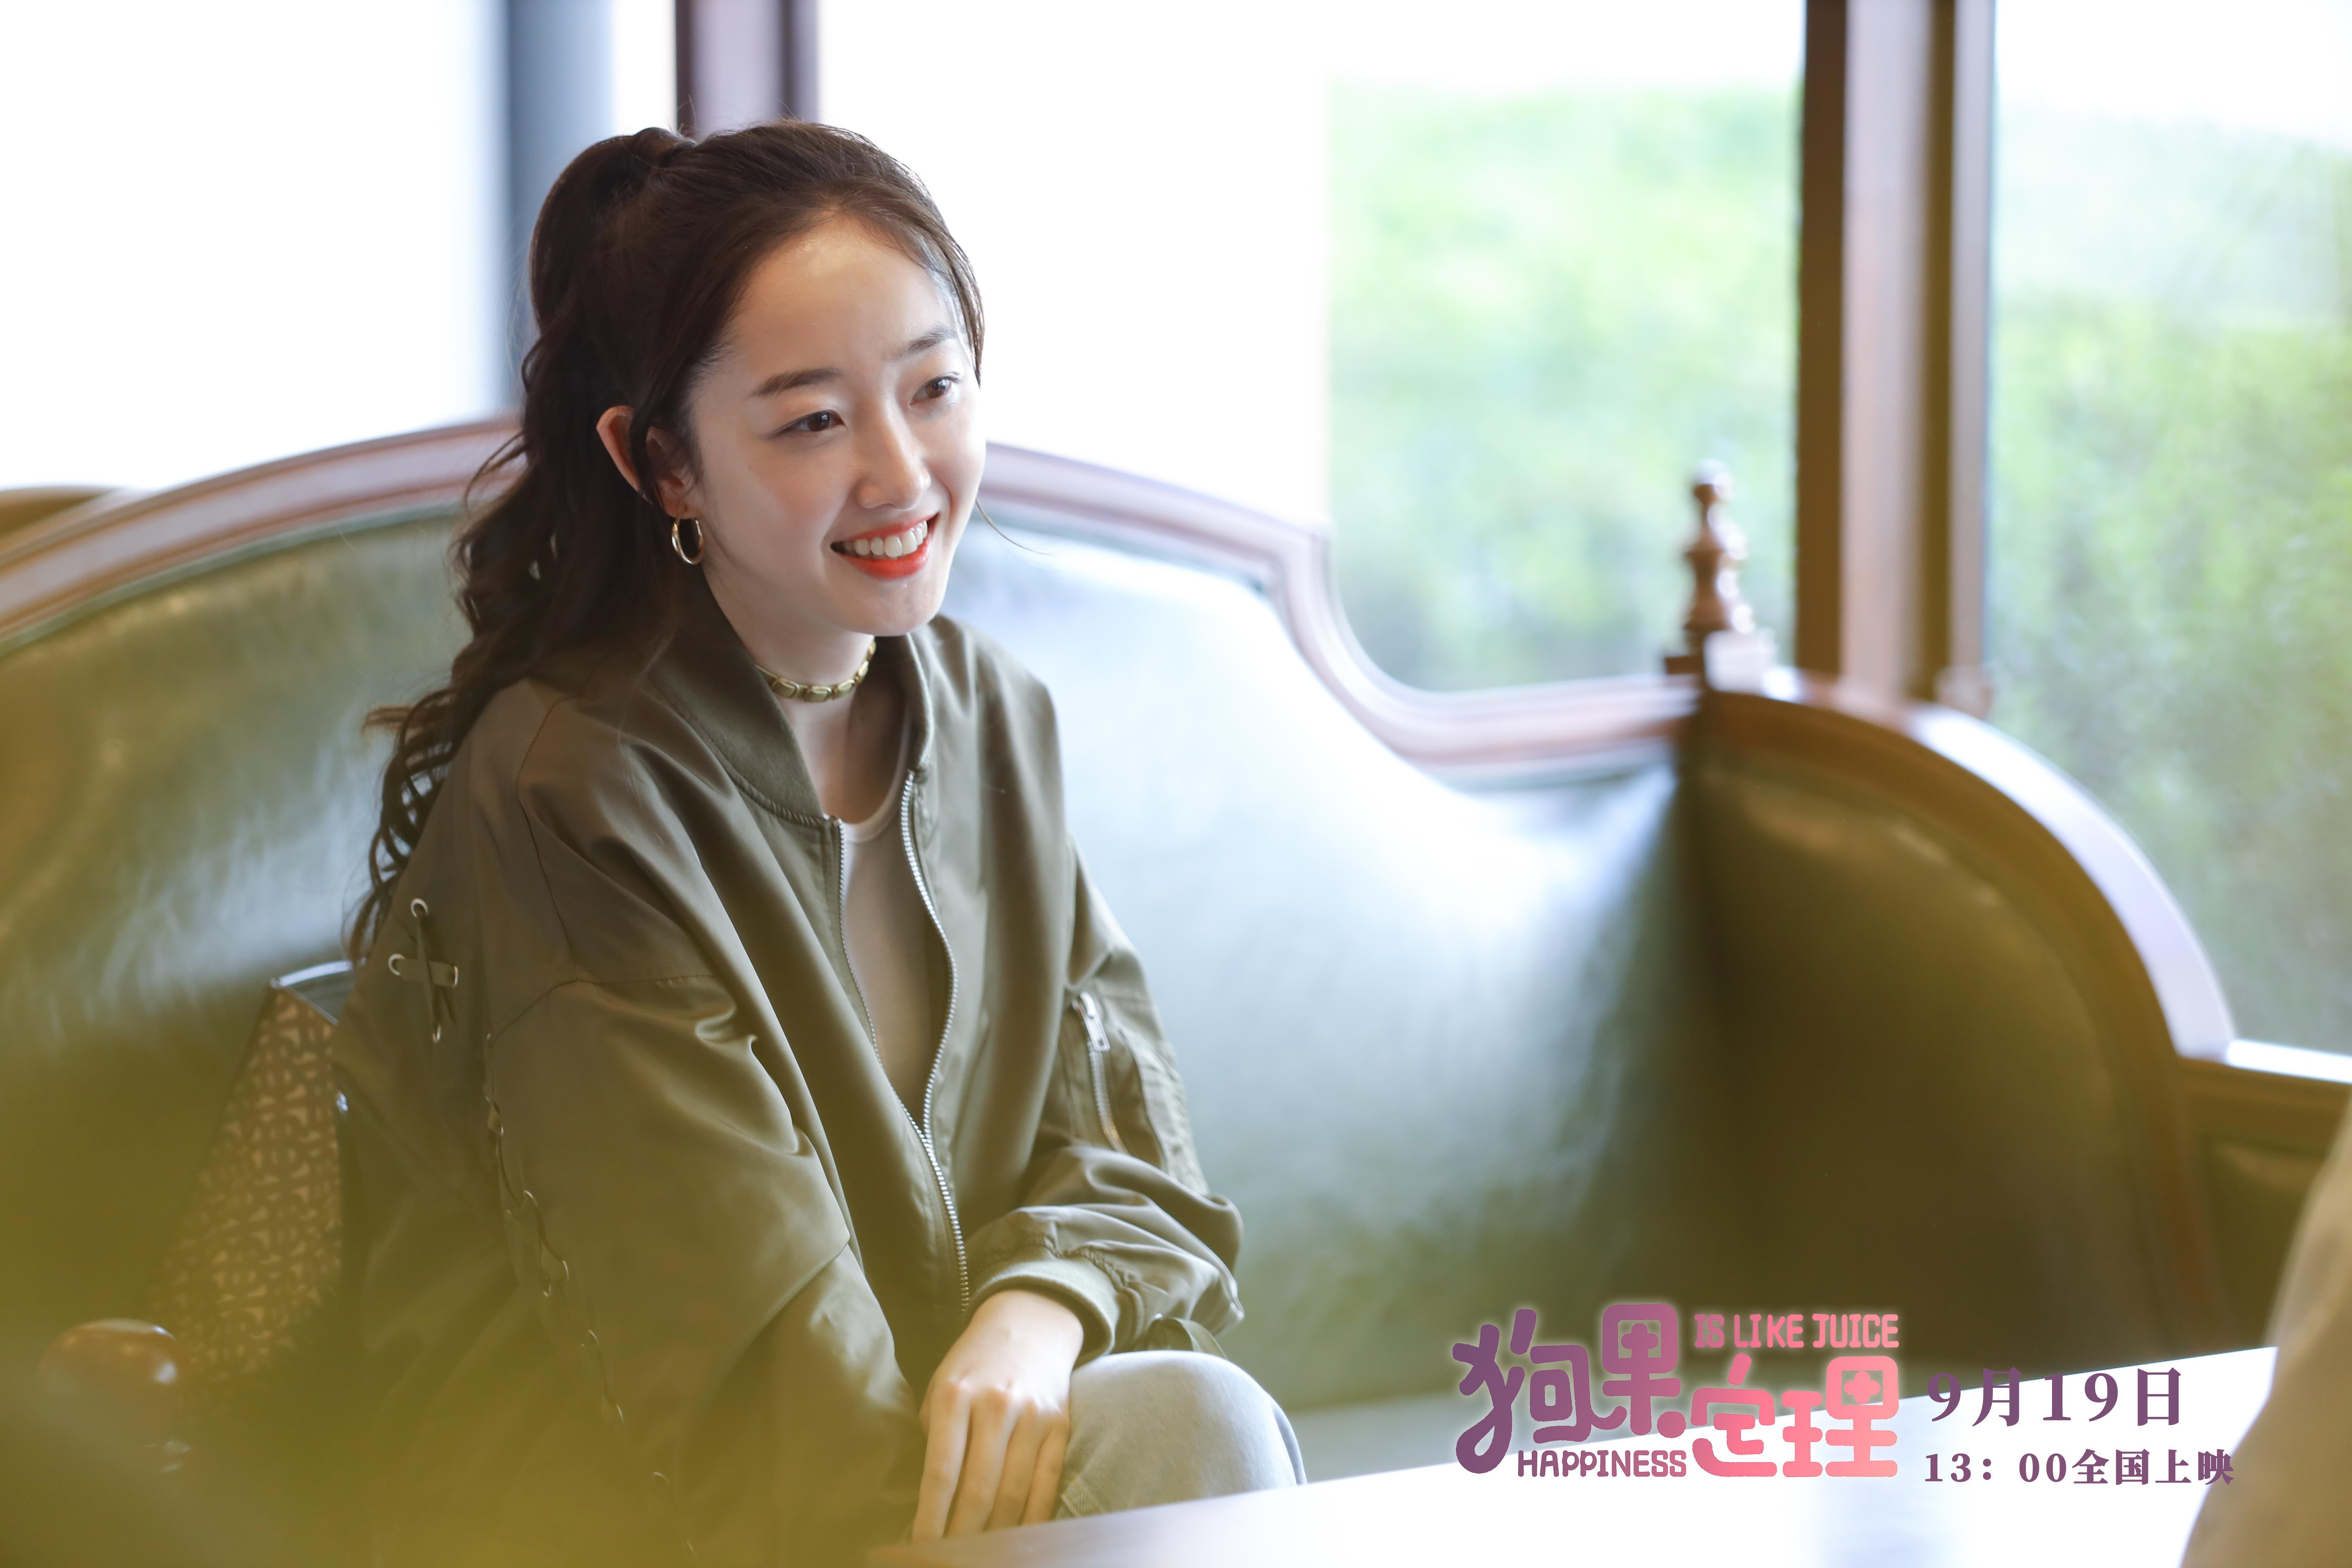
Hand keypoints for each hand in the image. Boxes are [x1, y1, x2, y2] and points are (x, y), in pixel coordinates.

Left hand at [912, 1288, 1085, 1538]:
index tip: (920, 1547)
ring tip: (977, 1554)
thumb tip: (929, 1498)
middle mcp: (996, 1405)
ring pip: (1013, 1494)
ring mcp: (1033, 1416)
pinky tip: (1016, 1539)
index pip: (941, 1472)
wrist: (1030, 1324)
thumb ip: (934, 1436)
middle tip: (946, 1558)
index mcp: (956, 1396)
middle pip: (978, 1491)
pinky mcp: (1059, 1426)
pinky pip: (1046, 1484)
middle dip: (960, 1535)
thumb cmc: (974, 1364)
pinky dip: (1031, 1519)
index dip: (930, 1518)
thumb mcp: (941, 1386)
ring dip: (993, 1535)